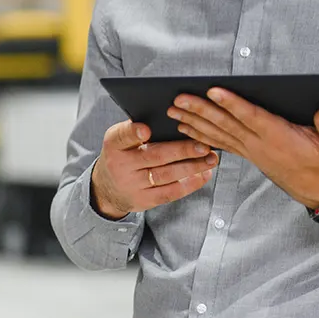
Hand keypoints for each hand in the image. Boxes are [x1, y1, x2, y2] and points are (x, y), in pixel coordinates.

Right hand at [91, 121, 218, 219]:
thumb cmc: (123, 155)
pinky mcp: (144, 200)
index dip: (134, 132)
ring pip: (166, 175)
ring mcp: (132, 185)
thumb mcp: (121, 140)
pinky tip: (204, 174)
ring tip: (211, 159)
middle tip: (204, 145)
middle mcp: (121, 165)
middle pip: (154, 156)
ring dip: (192, 167)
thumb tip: (176, 117)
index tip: (146, 129)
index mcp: (114, 144)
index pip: (123, 136)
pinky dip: (190, 183)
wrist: (107, 189)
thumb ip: (139, 130)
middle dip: (182, 150)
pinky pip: (170, 192)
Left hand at [167, 89, 318, 209]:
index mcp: (279, 137)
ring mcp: (252, 151)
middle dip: (201, 111)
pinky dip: (202, 135)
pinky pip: (221, 143)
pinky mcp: (249, 154)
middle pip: (226, 124)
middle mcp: (260, 144)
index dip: (232, 104)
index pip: (251, 117)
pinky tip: (188, 127)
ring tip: (174, 111)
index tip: (214, 91)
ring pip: (218, 134)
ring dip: (195, 122)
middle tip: (179, 99)